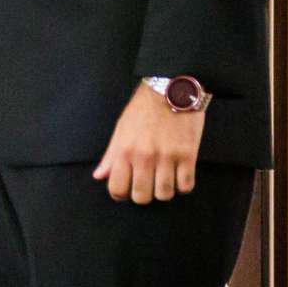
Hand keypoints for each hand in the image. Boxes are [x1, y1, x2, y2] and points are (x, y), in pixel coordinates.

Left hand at [92, 83, 206, 203]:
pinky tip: (180, 174)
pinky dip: (183, 185)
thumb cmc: (144, 109)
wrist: (172, 89)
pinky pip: (186, 186)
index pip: (117, 189)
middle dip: (144, 194)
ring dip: (164, 190)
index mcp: (124, 151)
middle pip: (142, 197)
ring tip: (165, 178)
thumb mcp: (121, 129)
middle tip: (148, 183)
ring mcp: (167, 157)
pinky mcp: (188, 155)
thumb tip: (99, 176)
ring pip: (164, 195)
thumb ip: (111, 155)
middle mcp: (144, 157)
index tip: (128, 188)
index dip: (122, 194)